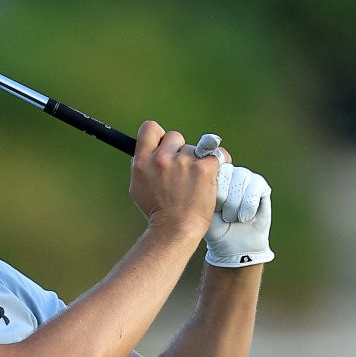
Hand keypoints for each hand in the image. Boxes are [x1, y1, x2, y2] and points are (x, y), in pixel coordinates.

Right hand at [130, 122, 221, 237]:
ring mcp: (183, 162)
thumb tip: (148, 151)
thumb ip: (143, 165)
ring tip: (194, 182)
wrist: (175, 229)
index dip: (159, 135)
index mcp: (142, 161)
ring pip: (194, 148)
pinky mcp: (204, 168)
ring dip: (196, 160)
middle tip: (181, 170)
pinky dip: (218, 162)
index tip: (164, 145)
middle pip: (175, 136)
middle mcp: (161, 159)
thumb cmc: (157, 211)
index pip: (150, 128)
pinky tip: (213, 174)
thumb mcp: (138, 186)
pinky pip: (217, 154)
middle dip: (179, 150)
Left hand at [204, 163, 273, 266]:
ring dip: (234, 203)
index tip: (210, 208)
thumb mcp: (200, 206)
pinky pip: (256, 185)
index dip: (211, 189)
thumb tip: (200, 169)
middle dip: (222, 196)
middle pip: (227, 171)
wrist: (231, 245)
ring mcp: (245, 177)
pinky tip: (244, 217)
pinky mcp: (261, 186)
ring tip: (230, 218)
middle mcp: (228, 172)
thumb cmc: (213, 226)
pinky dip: (248, 205)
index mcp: (210, 174)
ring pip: (242, 177)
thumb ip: (199, 186)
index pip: (210, 166)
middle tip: (220, 214)